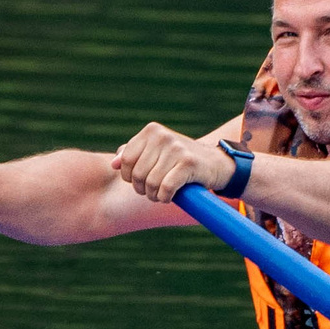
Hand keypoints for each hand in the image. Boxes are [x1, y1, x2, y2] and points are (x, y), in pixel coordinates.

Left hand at [113, 123, 227, 202]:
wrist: (215, 163)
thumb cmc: (180, 160)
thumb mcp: (155, 153)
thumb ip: (133, 155)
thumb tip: (114, 164)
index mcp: (152, 131)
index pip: (126, 160)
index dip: (129, 177)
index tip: (140, 181)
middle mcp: (163, 136)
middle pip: (138, 173)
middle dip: (142, 189)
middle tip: (152, 191)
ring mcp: (176, 149)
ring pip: (151, 183)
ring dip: (154, 195)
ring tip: (161, 194)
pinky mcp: (188, 163)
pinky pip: (166, 188)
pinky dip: (165, 197)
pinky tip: (170, 196)